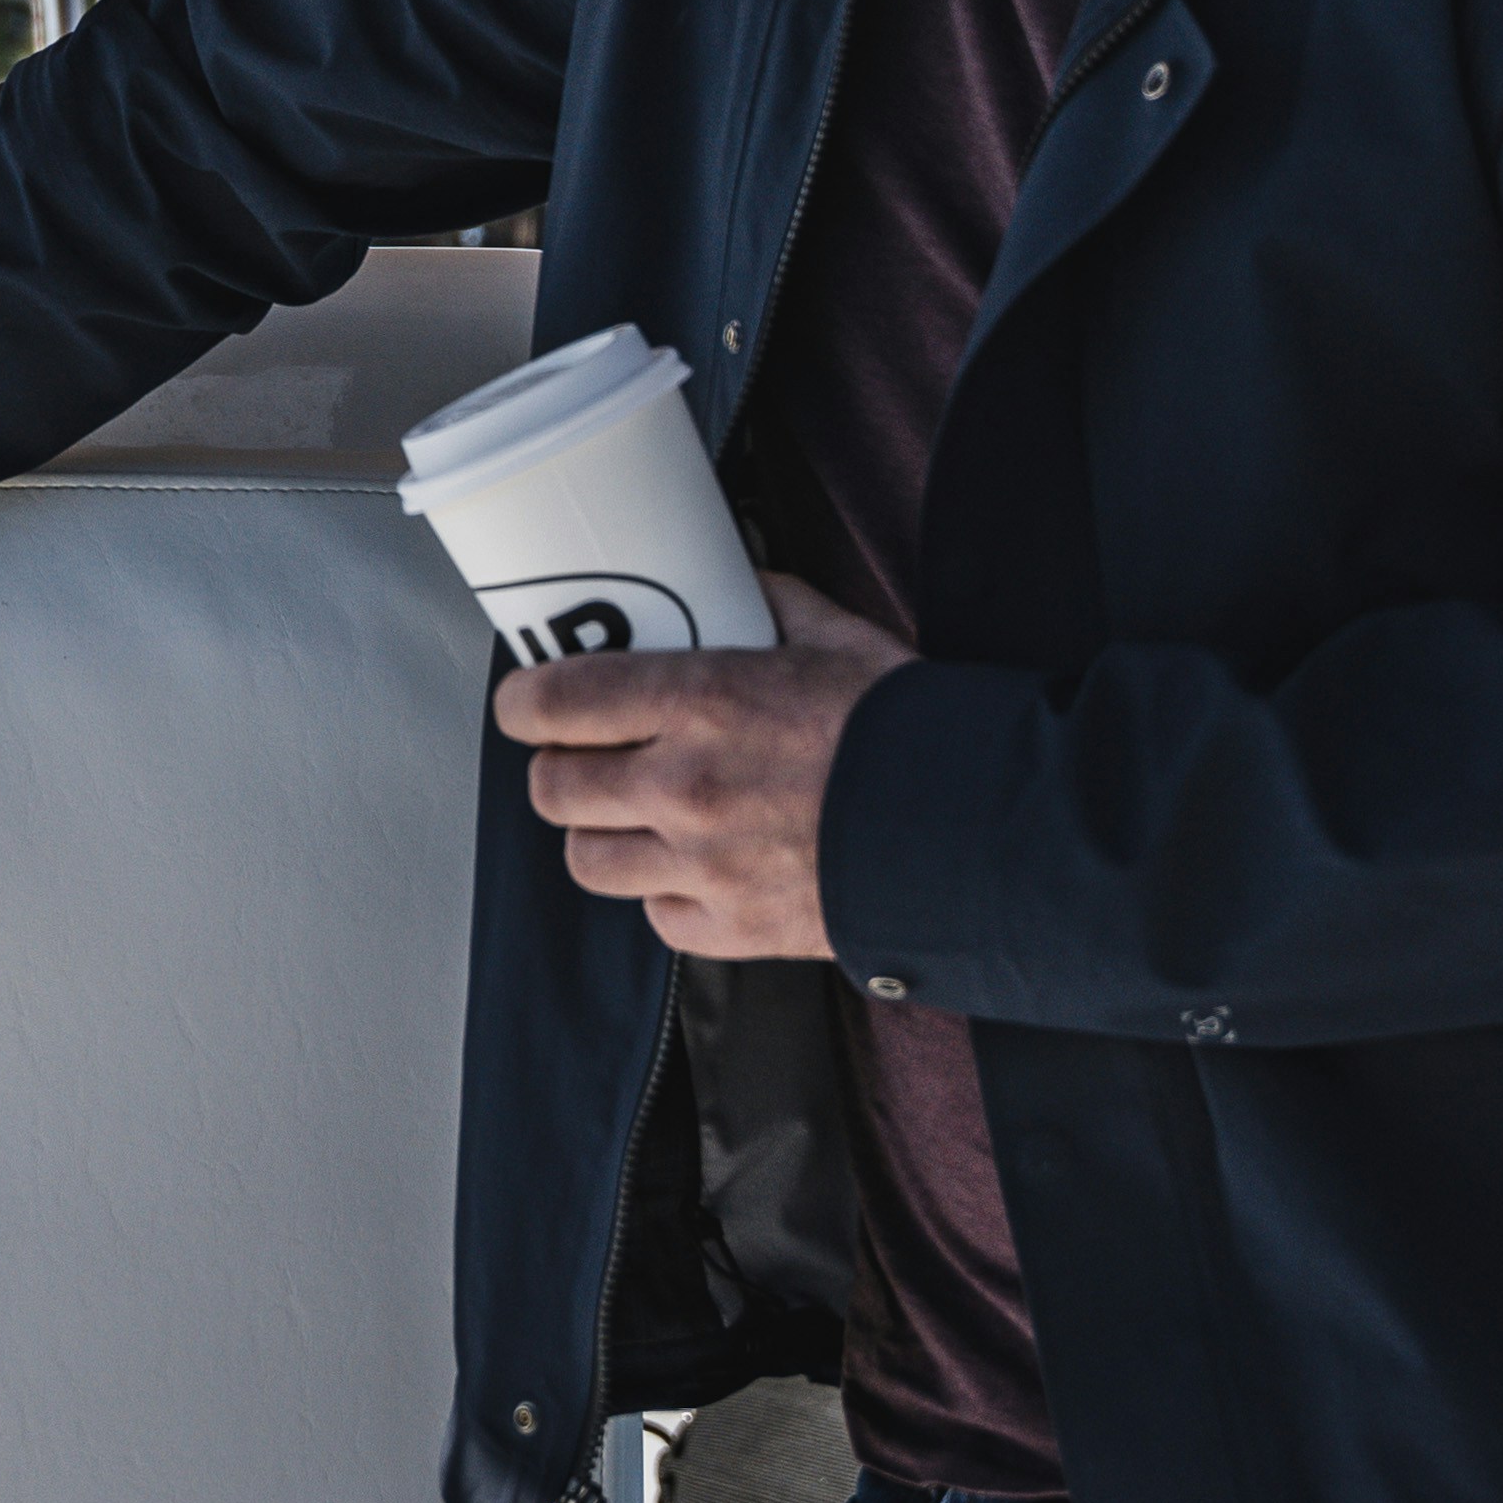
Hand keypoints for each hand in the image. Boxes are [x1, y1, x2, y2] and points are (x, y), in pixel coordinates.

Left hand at [491, 574, 911, 959]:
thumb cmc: (910, 730)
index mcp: (702, 702)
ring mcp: (705, 865)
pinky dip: (665, 893)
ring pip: (588, 860)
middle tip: (586, 754)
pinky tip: (694, 865)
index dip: (522, 702)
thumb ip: (766, 602)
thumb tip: (729, 576)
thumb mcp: (835, 636)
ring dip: (601, 833)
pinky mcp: (735, 926)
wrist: (979, 831)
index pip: (554, 703)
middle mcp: (686, 786)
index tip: (525, 701)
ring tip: (631, 814)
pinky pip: (656, 915)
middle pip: (554, 788)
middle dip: (560, 767)